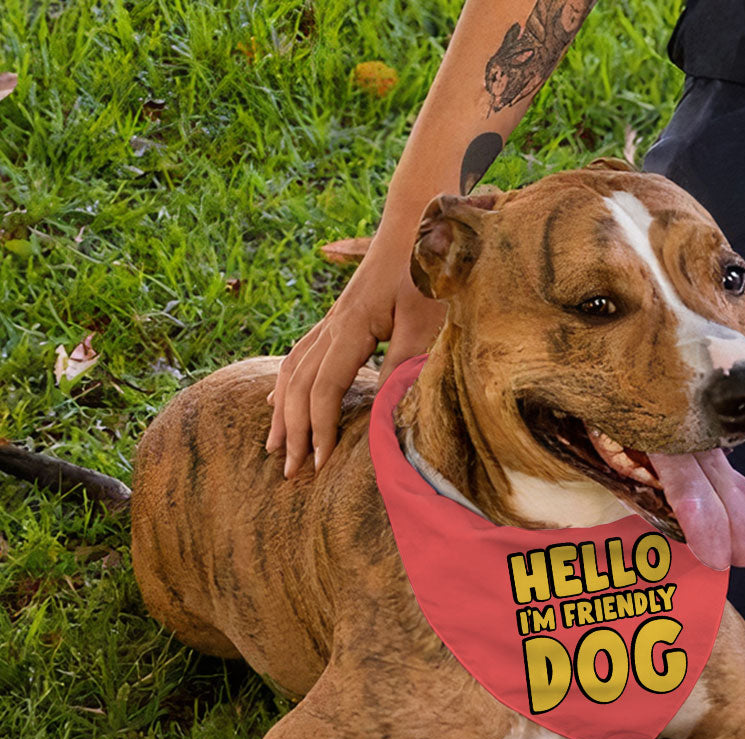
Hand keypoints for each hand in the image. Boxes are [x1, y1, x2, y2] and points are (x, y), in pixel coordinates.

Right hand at [266, 245, 445, 476]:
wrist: (420, 221)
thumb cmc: (428, 269)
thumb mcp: (425, 320)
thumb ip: (405, 365)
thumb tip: (386, 414)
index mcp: (350, 326)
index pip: (324, 389)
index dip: (321, 429)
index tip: (321, 465)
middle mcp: (332, 324)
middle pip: (298, 385)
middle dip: (293, 430)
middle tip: (290, 471)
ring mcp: (332, 320)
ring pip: (292, 370)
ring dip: (283, 411)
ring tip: (275, 446)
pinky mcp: (340, 318)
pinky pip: (300, 355)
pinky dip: (286, 383)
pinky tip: (278, 399)